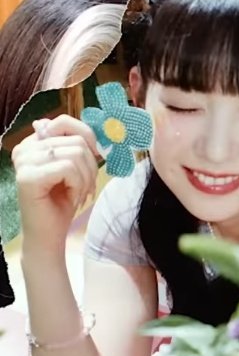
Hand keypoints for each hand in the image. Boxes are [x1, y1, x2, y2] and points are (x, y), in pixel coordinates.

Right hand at [12, 115, 99, 252]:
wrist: (49, 234)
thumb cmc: (63, 202)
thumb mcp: (75, 169)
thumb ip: (78, 147)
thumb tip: (98, 133)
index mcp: (34, 142)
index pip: (64, 122)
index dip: (88, 136)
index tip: (97, 155)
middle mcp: (25, 148)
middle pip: (76, 140)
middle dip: (90, 166)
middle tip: (86, 187)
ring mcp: (23, 161)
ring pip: (75, 154)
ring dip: (86, 178)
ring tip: (79, 193)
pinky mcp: (28, 176)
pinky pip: (68, 169)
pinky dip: (79, 185)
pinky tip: (72, 198)